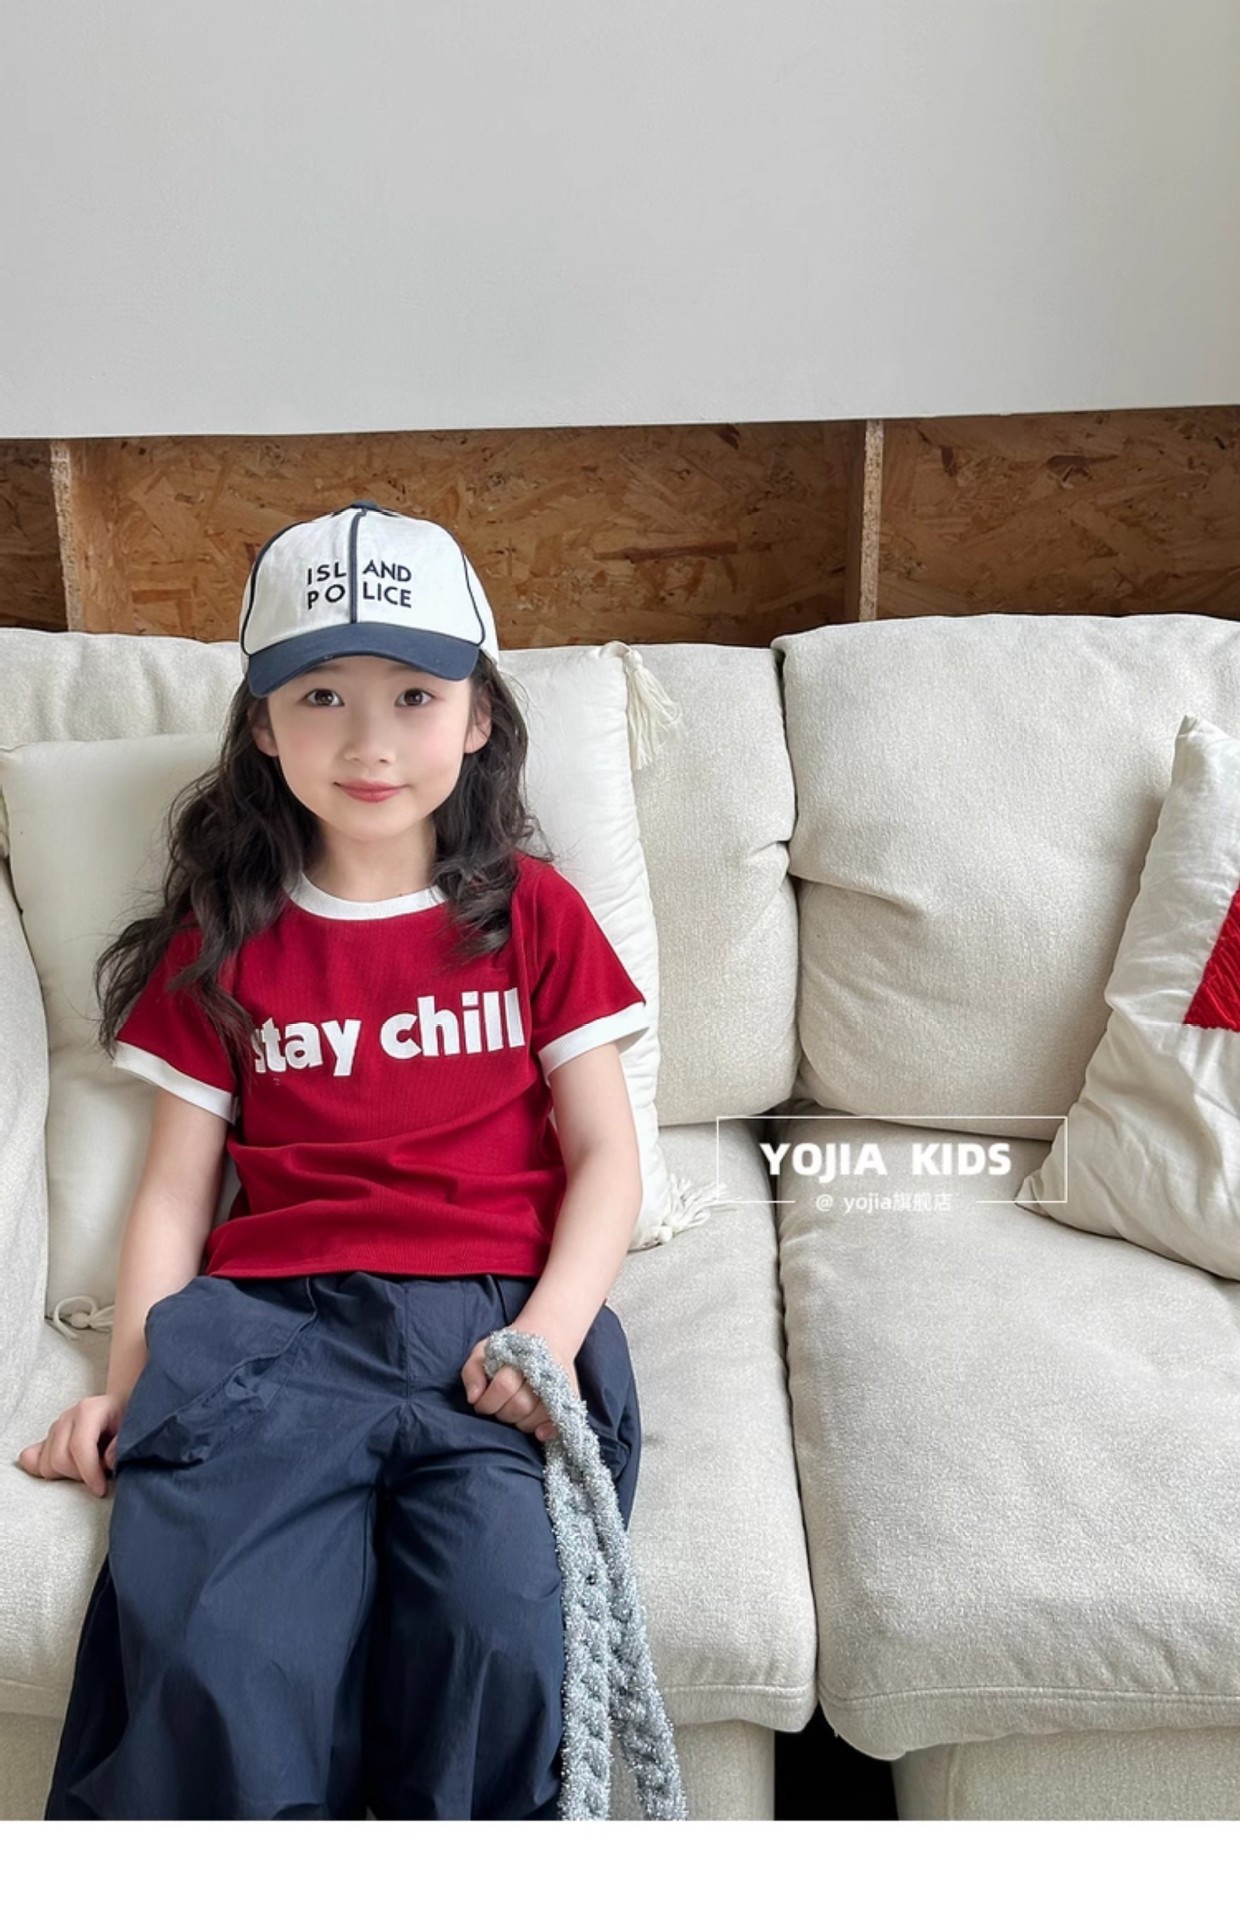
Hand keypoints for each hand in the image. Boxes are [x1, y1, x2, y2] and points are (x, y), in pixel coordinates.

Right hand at [15, 1392, 127, 1498]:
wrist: (120, 1405)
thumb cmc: (128, 1417)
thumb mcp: (135, 1427)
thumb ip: (122, 1444)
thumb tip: (109, 1461)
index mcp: (88, 1411)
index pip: (79, 1447)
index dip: (89, 1473)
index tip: (101, 1490)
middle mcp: (67, 1418)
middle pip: (59, 1459)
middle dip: (79, 1476)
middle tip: (100, 1475)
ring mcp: (55, 1427)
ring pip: (46, 1465)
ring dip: (67, 1475)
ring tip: (90, 1469)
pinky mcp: (49, 1438)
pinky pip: (33, 1460)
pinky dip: (48, 1472)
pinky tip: (67, 1472)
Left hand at [460, 1326, 579, 1443]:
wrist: (549, 1335)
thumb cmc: (510, 1348)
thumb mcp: (484, 1350)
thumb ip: (472, 1371)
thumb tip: (474, 1398)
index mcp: (521, 1358)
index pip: (504, 1386)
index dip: (488, 1401)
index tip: (481, 1403)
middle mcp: (543, 1372)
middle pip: (519, 1405)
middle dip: (502, 1413)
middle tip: (499, 1407)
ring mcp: (558, 1386)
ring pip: (535, 1418)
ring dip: (519, 1422)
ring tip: (514, 1412)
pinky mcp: (570, 1398)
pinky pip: (558, 1422)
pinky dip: (547, 1431)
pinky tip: (539, 1433)